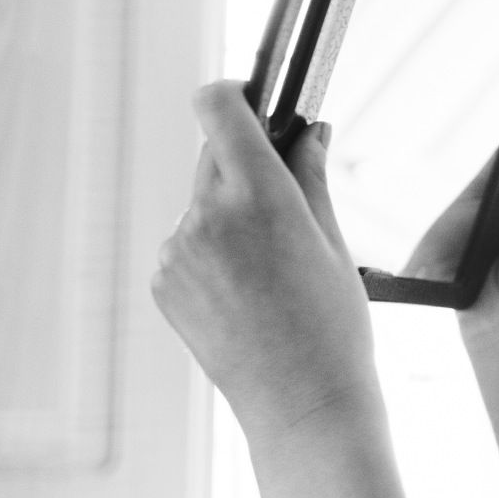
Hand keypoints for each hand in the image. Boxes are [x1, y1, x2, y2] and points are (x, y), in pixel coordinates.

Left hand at [151, 81, 378, 444]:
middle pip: (214, 155)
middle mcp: (208, 217)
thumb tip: (308, 132)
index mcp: (259, 198)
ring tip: (274, 269)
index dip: (236, 95)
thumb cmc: (332, 329)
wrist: (303, 403)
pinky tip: (250, 292)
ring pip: (203, 203)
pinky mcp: (163, 282)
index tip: (254, 101)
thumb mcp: (335, 244)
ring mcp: (178, 251)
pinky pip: (189, 244)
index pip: (220, 108)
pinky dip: (215, 252)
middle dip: (247, 164)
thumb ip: (312, 178)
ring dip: (232, 213)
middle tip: (288, 201)